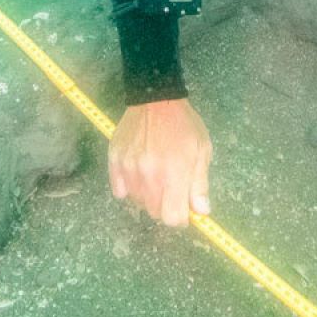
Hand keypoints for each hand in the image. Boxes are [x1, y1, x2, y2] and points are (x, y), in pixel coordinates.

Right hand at [109, 98, 212, 227]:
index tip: (184, 210)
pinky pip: (119, 191)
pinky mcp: (115, 162)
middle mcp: (149, 175)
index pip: (172, 217)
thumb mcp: (202, 150)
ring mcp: (129, 169)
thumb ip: (200, 183)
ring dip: (148, 196)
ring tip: (155, 176)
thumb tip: (201, 211)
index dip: (180, 218)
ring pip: (138, 202)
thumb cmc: (184, 125)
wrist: (155, 99)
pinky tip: (139, 174)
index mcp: (174, 174)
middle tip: (171, 188)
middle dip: (165, 206)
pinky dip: (129, 188)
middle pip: (154, 212)